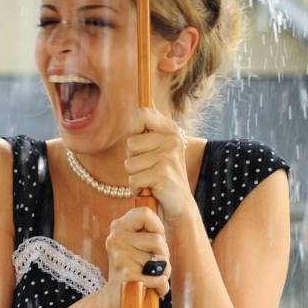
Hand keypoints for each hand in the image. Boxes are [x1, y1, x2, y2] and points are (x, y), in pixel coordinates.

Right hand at [102, 205, 170, 307]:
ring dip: (164, 271)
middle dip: (163, 255)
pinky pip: (159, 278)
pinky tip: (152, 289)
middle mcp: (116, 239)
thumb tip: (161, 204)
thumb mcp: (135, 243)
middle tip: (152, 264)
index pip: (146, 213)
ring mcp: (120, 258)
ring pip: (161, 260)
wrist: (115, 300)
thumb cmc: (133, 268)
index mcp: (118, 227)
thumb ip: (145, 228)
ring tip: (151, 276)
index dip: (158, 227)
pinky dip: (161, 287)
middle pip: (158, 239)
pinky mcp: (127, 277)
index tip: (156, 239)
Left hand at [124, 107, 193, 223]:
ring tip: (151, 179)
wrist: (179, 204)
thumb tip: (140, 103)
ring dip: (135, 176)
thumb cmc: (160, 175)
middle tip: (149, 168)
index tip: (142, 146)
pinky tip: (152, 190)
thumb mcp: (155, 148)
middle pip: (130, 143)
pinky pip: (133, 179)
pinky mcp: (162, 174)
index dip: (134, 130)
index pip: (141, 114)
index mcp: (171, 129)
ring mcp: (168, 156)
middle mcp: (172, 139)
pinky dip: (138, 188)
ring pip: (129, 163)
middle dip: (133, 159)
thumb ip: (145, 129)